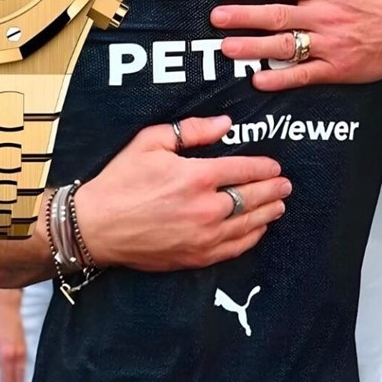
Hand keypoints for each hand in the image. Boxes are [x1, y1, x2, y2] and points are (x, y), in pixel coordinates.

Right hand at [74, 115, 290, 270]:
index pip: (243, 170)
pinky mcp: (195, 257)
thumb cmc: (120, 180)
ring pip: (248, 225)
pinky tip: (258, 230)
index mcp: (195, 176)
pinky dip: (251, 238)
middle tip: (285, 185)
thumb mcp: (151, 142)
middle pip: (252, 198)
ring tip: (279, 206)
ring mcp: (202, 237)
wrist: (96, 226)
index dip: (264, 168)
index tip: (274, 166)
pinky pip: (234, 249)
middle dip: (273, 191)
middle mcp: (205, 208)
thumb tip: (225, 124)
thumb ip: (192, 131)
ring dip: (268, 214)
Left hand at [210, 0, 381, 91]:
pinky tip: (259, 80)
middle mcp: (325, 14)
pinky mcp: (339, 68)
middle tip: (215, 18)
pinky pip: (305, 75)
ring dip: (253, 48)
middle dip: (242, 17)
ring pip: (285, 46)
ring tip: (227, 48)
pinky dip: (281, 78)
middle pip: (276, 15)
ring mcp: (331, 43)